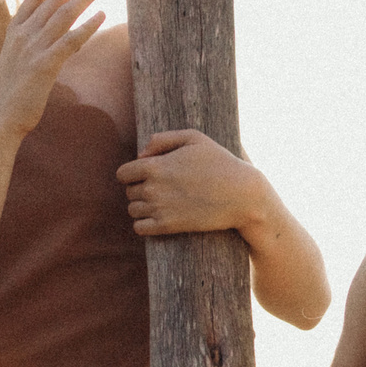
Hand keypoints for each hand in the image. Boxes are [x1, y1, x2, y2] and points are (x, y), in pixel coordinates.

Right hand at [0, 0, 110, 137]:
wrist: (0, 116)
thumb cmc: (14, 88)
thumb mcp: (22, 56)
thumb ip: (37, 39)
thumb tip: (64, 29)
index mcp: (15, 28)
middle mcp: (23, 33)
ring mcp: (32, 48)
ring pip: (64, 12)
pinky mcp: (44, 66)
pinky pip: (69, 40)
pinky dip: (87, 25)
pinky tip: (102, 15)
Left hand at [116, 129, 276, 237]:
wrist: (243, 195)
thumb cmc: (221, 163)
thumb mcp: (195, 138)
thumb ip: (162, 139)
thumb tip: (140, 155)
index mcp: (155, 165)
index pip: (123, 173)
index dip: (133, 174)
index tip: (147, 176)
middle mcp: (153, 188)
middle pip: (129, 192)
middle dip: (141, 190)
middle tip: (162, 190)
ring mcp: (159, 208)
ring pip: (133, 210)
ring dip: (143, 207)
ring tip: (162, 204)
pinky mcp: (168, 226)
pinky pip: (140, 228)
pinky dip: (145, 224)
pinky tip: (160, 219)